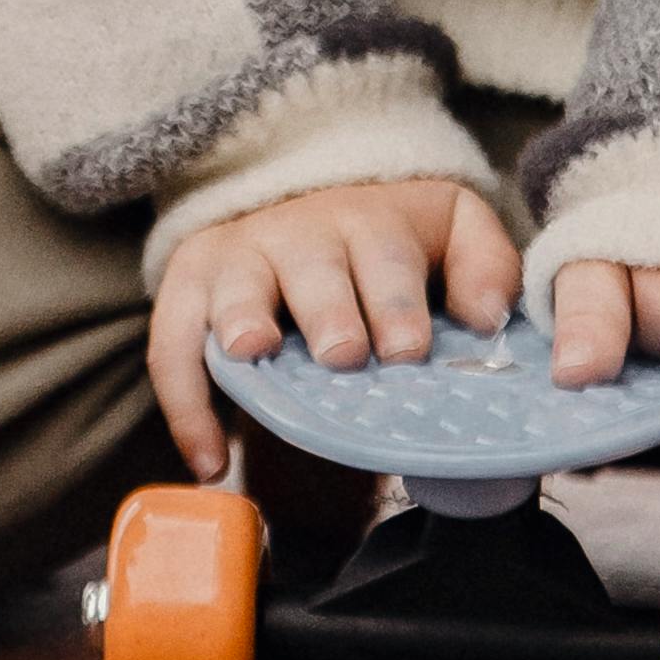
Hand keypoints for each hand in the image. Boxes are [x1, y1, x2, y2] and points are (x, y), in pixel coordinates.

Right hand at [144, 179, 523, 479]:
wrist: (304, 199)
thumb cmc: (387, 242)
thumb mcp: (450, 229)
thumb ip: (483, 264)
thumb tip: (488, 317)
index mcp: (369, 222)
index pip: (385, 256)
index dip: (396, 301)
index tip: (409, 349)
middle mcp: (300, 231)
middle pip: (312, 266)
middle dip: (328, 308)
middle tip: (343, 353)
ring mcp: (240, 254)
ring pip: (234, 285)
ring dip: (241, 315)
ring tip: (250, 351)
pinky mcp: (190, 281)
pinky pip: (170, 337)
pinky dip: (183, 400)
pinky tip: (210, 461)